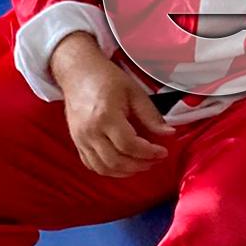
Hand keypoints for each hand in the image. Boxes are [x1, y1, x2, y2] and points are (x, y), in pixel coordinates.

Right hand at [60, 56, 174, 177]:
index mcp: (106, 116)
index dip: (148, 153)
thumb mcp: (134, 92)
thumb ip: (151, 116)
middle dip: (140, 165)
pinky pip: (91, 165)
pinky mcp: (76, 142)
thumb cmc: (107, 79)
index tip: (162, 152)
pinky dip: (109, 170)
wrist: (78, 73)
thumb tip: (169, 133)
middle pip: (116, 161)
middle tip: (155, 160)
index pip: (129, 145)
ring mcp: (80, 139)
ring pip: (103, 168)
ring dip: (125, 172)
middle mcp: (90, 131)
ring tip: (142, 164)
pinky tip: (124, 165)